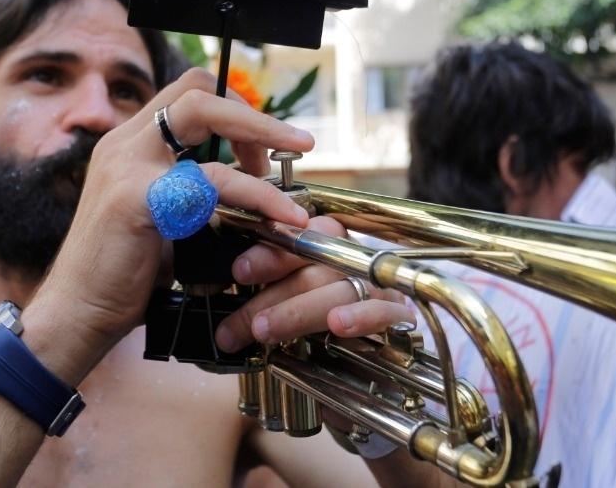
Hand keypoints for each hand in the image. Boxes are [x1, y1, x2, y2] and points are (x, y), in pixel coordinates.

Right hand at [29, 68, 313, 379]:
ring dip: (262, 137)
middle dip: (255, 113)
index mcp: (129, 144)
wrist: (76, 316)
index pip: (188, 92)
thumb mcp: (163, 220)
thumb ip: (196, 195)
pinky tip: (280, 218)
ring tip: (296, 170)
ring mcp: (126, 165)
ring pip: (205, 117)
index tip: (263, 149)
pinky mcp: (134, 197)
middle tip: (296, 144)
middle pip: (198, 91)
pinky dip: (255, 195)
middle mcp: (124, 143)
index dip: (235, 108)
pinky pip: (210, 181)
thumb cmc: (122, 276)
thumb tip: (252, 189)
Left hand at [213, 215, 415, 351]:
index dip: (268, 251)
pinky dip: (359, 315)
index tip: (238, 272)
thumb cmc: (315, 337)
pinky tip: (338, 325)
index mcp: (323, 244)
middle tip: (235, 327)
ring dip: (298, 310)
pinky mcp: (397, 314)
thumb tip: (217, 306)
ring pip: (336, 287)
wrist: (364, 380)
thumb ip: (261, 300)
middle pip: (311, 264)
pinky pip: (381, 309)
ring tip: (265, 332)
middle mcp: (350, 258)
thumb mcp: (283, 310)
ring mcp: (376, 284)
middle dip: (269, 295)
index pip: (297, 235)